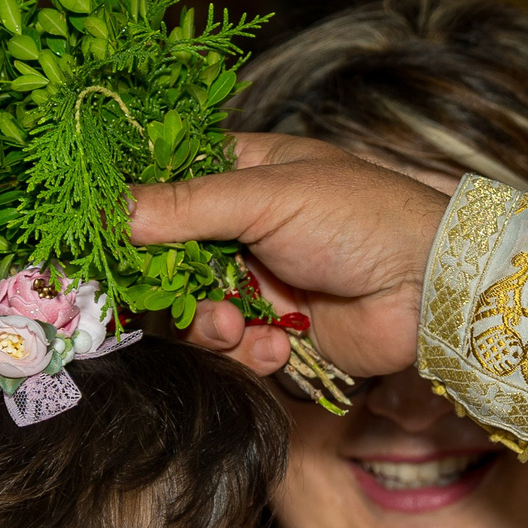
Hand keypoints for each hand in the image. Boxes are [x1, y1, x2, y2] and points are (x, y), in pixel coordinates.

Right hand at [127, 133, 450, 381]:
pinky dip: (249, 353)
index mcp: (239, 173)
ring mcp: (260, 281)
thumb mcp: (267, 196)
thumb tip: (106, 209)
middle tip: (172, 303)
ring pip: (194, 312)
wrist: (430, 289)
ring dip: (208, 327)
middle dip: (167, 290)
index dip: (128, 217)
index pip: (160, 190)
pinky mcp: (281, 331)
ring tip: (238, 330)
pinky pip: (236, 349)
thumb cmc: (361, 217)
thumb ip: (184, 206)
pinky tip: (276, 347)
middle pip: (165, 262)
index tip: (97, 242)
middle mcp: (242, 227)